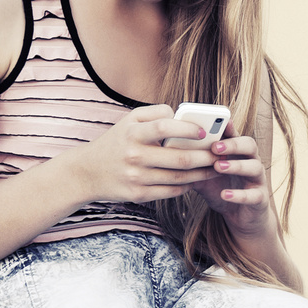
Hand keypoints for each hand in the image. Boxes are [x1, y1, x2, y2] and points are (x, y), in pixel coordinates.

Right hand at [67, 106, 214, 203]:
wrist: (87, 172)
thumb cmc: (117, 141)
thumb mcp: (129, 121)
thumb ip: (156, 113)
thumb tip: (182, 116)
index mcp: (133, 133)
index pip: (166, 127)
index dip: (188, 129)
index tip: (204, 132)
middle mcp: (134, 155)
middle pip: (180, 158)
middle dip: (206, 157)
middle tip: (221, 154)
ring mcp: (137, 177)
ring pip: (180, 178)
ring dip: (202, 174)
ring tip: (215, 168)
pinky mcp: (139, 194)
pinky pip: (172, 191)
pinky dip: (188, 186)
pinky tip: (196, 180)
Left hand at [190, 124, 272, 235]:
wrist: (239, 216)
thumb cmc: (220, 189)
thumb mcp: (204, 174)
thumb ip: (193, 163)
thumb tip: (169, 153)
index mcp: (237, 153)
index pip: (235, 134)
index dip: (228, 128)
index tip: (215, 123)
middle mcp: (251, 162)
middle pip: (250, 145)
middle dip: (233, 144)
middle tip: (214, 147)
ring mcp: (257, 180)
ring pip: (255, 167)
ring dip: (237, 165)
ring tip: (219, 167)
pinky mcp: (259, 198)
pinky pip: (254, 195)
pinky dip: (239, 194)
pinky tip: (225, 194)